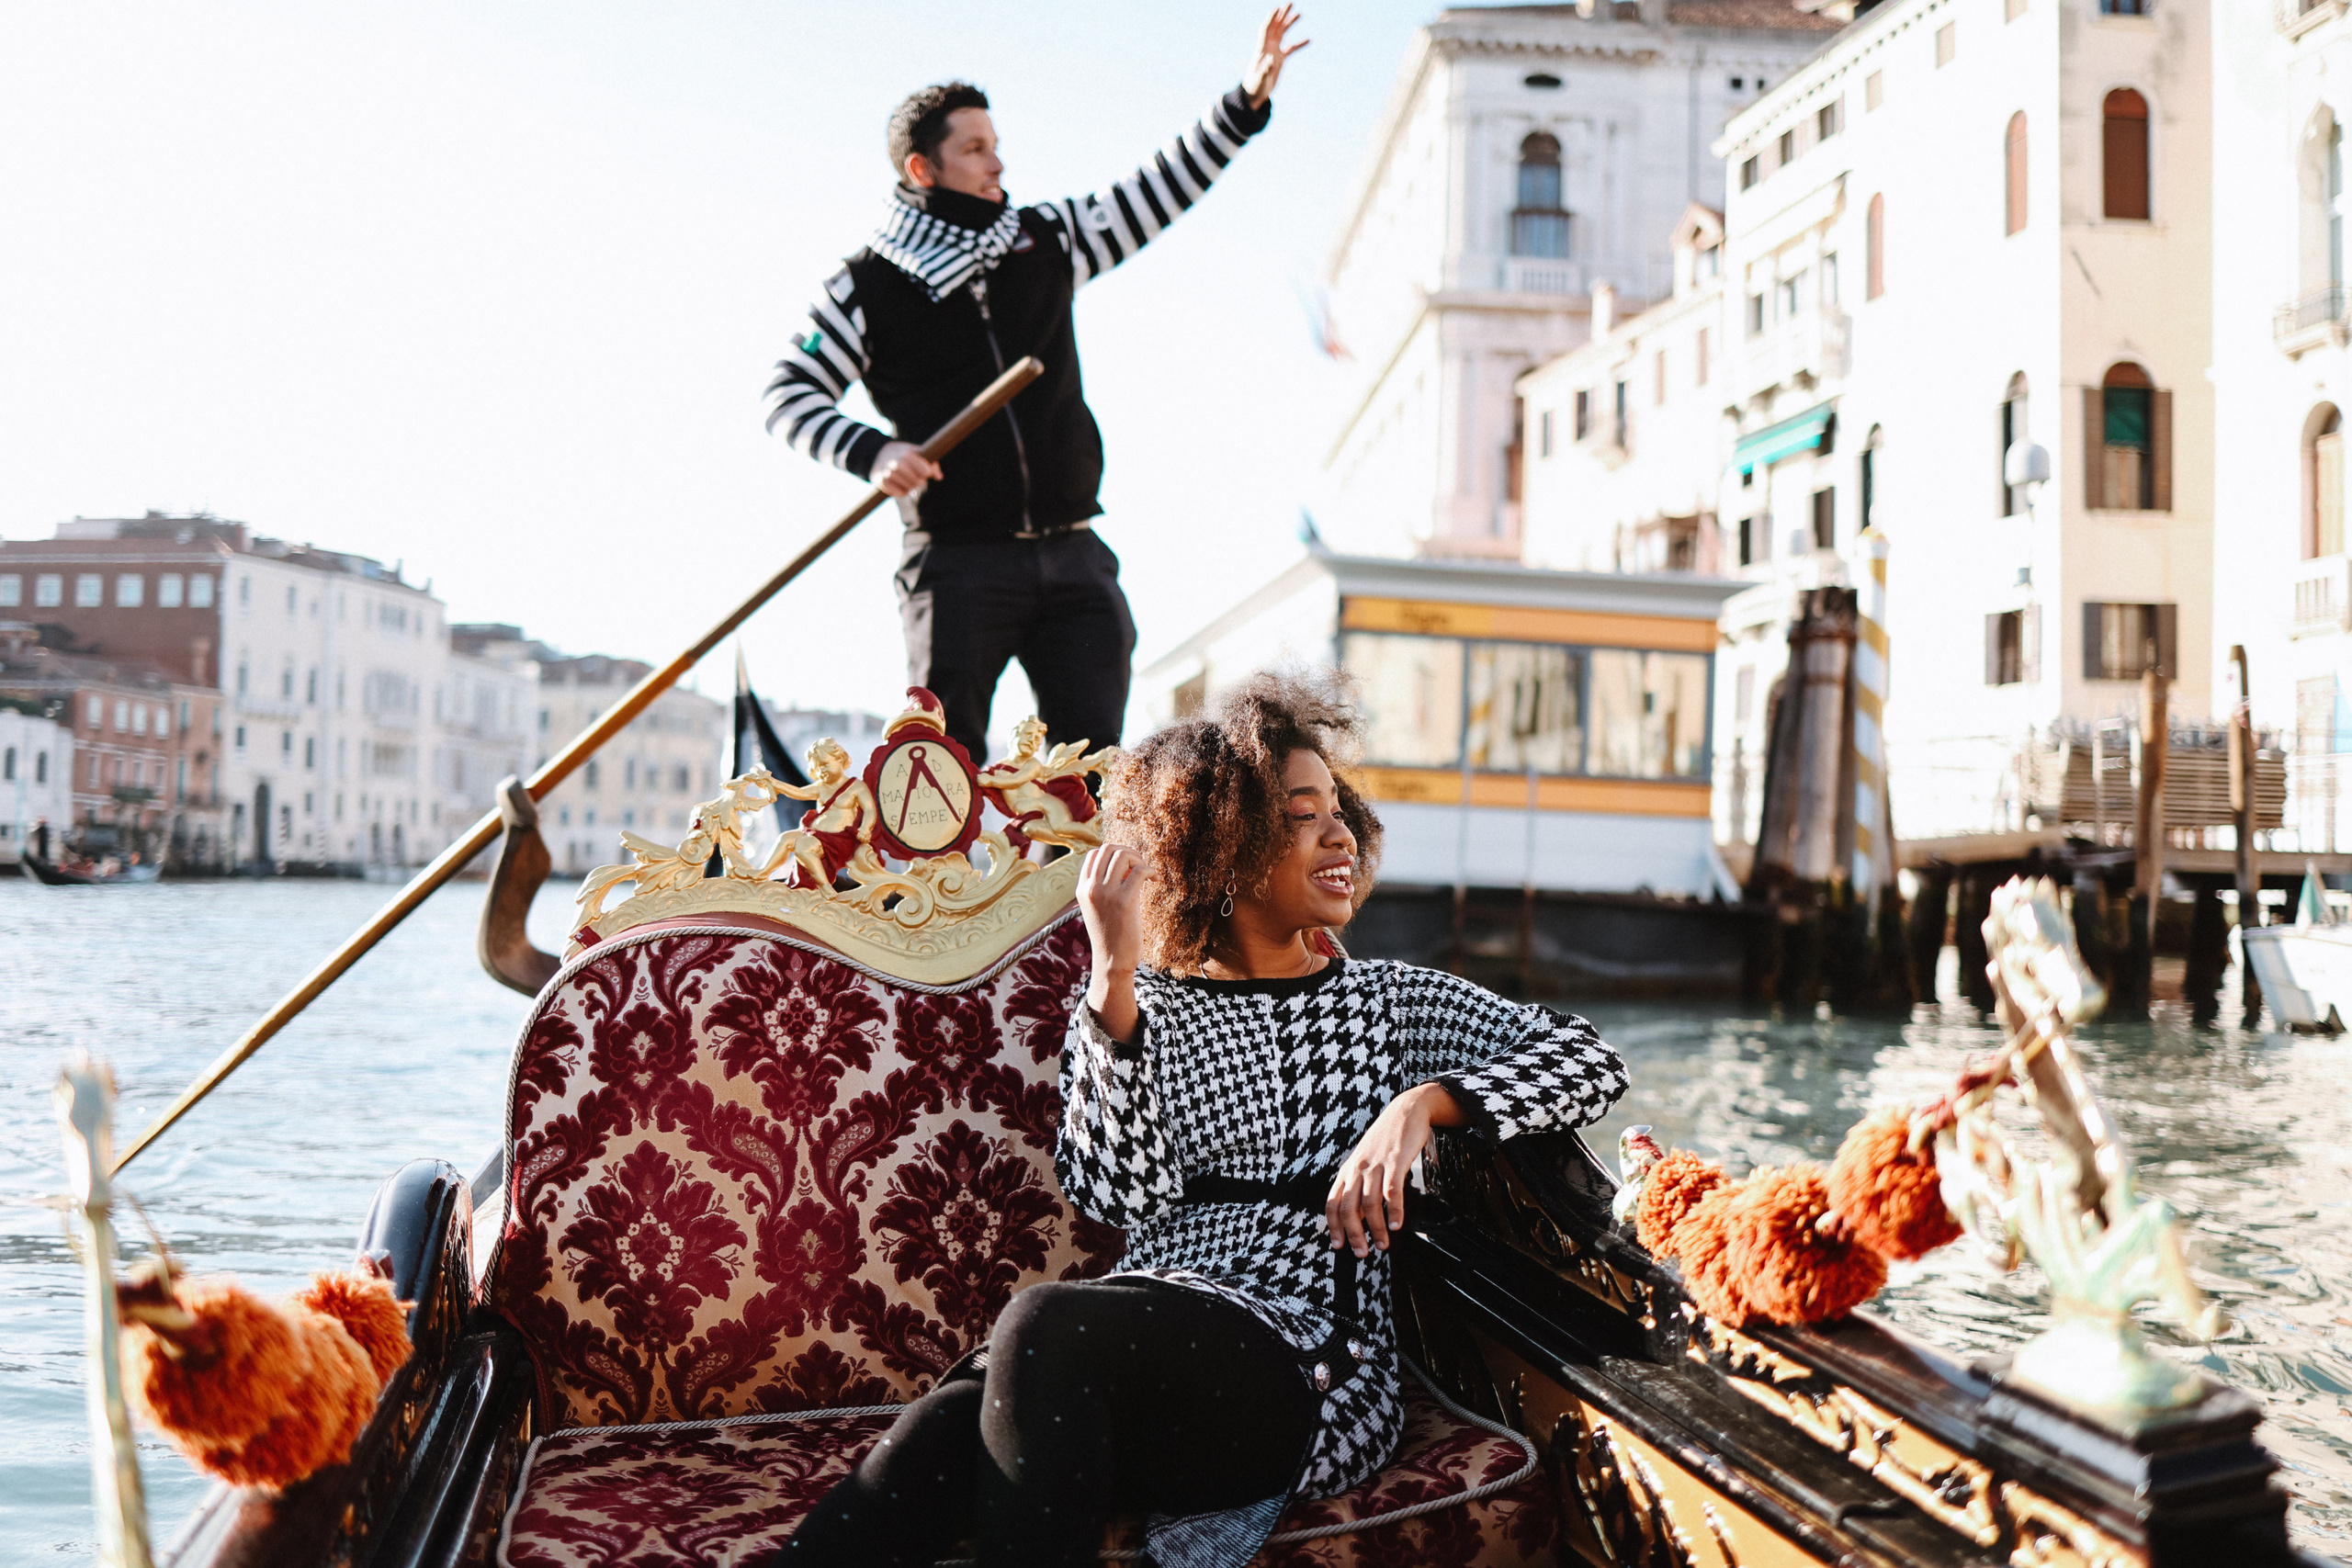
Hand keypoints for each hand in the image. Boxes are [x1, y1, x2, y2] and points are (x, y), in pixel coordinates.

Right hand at [873, 441, 942, 497]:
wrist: (879, 452)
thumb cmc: (905, 455)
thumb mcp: (918, 454)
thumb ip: (931, 463)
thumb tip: (939, 477)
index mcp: (907, 453)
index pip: (924, 470)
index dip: (927, 473)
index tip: (927, 473)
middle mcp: (895, 462)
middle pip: (914, 480)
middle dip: (919, 482)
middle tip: (920, 481)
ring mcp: (886, 472)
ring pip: (904, 487)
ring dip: (910, 487)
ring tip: (910, 484)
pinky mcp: (879, 481)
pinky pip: (895, 492)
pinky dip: (901, 492)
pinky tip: (902, 487)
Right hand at [1079, 844, 1149, 1041]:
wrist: (1112, 962)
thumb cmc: (1110, 936)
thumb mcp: (1097, 909)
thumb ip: (1102, 888)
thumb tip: (1124, 865)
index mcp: (1082, 889)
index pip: (1094, 854)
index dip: (1114, 853)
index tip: (1128, 866)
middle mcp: (1091, 888)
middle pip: (1108, 848)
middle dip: (1128, 852)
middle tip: (1140, 866)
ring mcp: (1106, 894)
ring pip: (1123, 855)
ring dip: (1139, 859)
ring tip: (1148, 874)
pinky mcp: (1125, 901)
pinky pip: (1140, 871)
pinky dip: (1151, 871)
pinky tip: (1155, 881)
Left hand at [1244, 5, 1308, 107]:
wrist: (1255, 94)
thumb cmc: (1255, 86)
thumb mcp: (1260, 79)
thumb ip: (1265, 70)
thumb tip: (1271, 61)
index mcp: (1262, 48)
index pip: (1266, 29)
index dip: (1271, 19)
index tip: (1277, 9)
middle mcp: (1268, 47)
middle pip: (1275, 26)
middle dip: (1282, 15)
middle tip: (1290, 3)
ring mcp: (1274, 52)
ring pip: (1282, 33)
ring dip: (1289, 23)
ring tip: (1299, 14)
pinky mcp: (1279, 59)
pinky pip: (1290, 49)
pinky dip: (1299, 44)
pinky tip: (1309, 40)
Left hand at [1325, 1083, 1462, 1257]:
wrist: (1404, 1111)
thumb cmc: (1384, 1141)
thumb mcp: (1365, 1162)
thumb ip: (1359, 1188)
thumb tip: (1358, 1218)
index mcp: (1347, 1171)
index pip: (1332, 1202)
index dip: (1333, 1226)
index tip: (1338, 1246)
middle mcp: (1357, 1168)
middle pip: (1348, 1208)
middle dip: (1354, 1234)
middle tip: (1362, 1253)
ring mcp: (1375, 1164)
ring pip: (1370, 1203)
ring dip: (1375, 1228)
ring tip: (1383, 1244)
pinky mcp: (1395, 1161)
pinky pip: (1392, 1190)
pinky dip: (1394, 1210)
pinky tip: (1397, 1224)